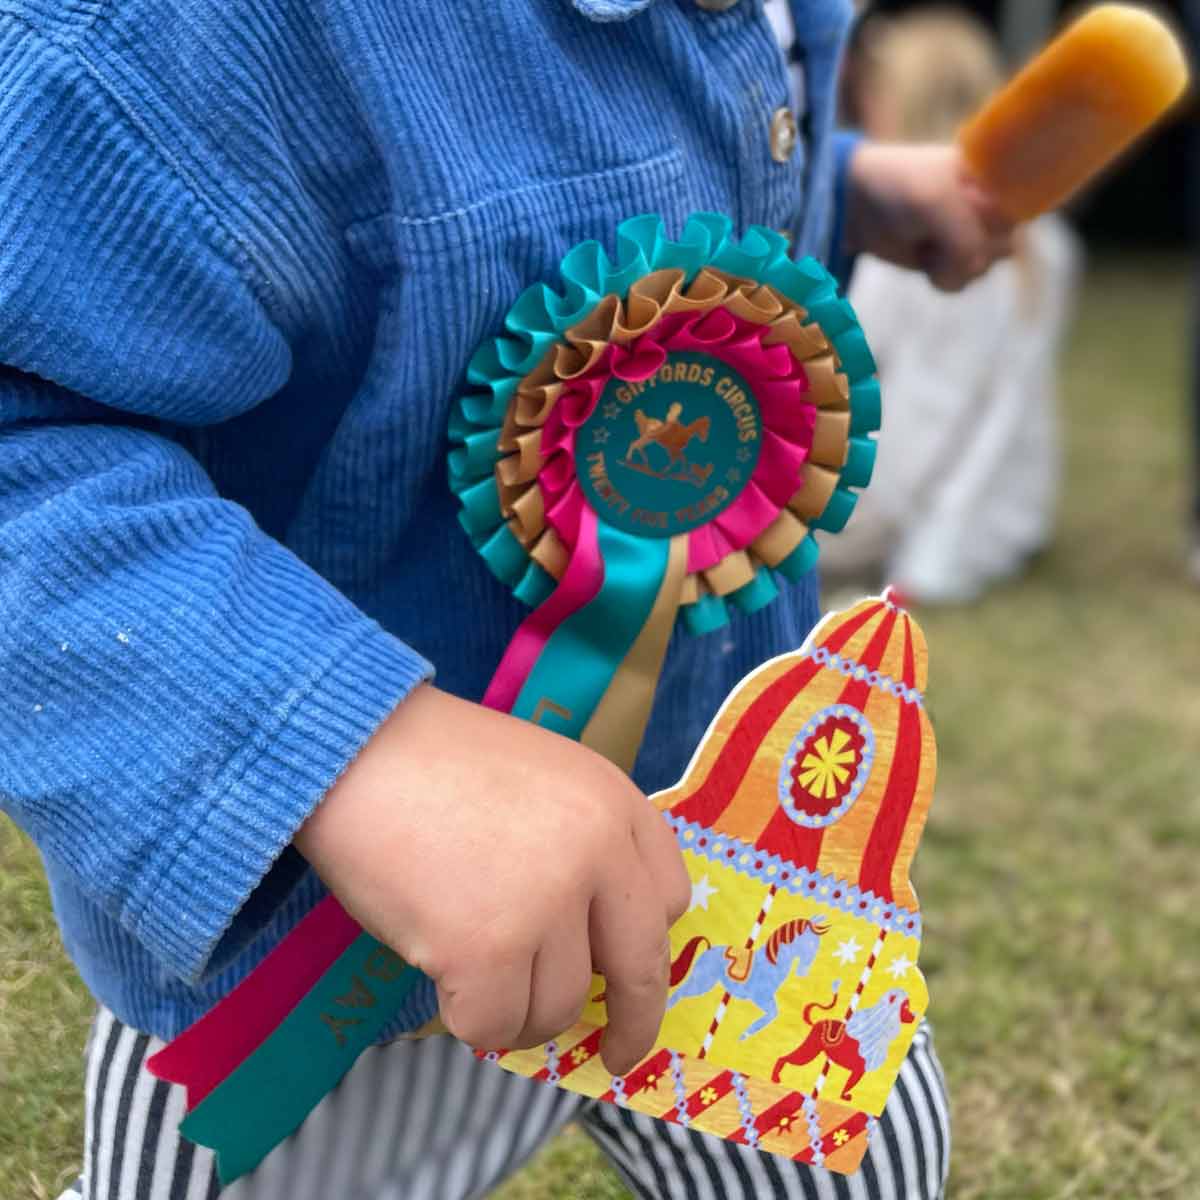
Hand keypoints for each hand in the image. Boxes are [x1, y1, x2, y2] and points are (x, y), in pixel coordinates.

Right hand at [294, 684, 690, 1074]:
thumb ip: (582, 842)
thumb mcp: (543, 776)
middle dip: (632, 1025)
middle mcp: (597, 852)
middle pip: (640, 968)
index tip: (623, 969)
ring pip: (558, 1007)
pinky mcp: (485, 948)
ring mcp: (544, 902)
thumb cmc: (436, 761)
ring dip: (521, 1011)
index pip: (669, 899)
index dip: (642, 941)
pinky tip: (447, 983)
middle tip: (615, 1056)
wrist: (356, 747)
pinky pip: (494, 1024)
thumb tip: (591, 940)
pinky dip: (471, 1018)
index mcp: (615, 803)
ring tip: (477, 976)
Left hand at [844, 142, 1015, 291]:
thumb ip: (965, 237)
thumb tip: (976, 268)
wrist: (859, 206)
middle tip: (941, 231)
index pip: (1019, 211)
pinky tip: (924, 259)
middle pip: (1005, 244)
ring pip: (986, 266)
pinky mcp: (952, 259)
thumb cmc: (899, 189)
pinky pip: (965, 281)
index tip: (965, 208)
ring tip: (927, 243)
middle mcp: (990, 205)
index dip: (991, 221)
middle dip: (972, 247)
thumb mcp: (934, 204)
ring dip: (954, 264)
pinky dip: (944, 277)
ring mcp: (972, 234)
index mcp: (995, 177)